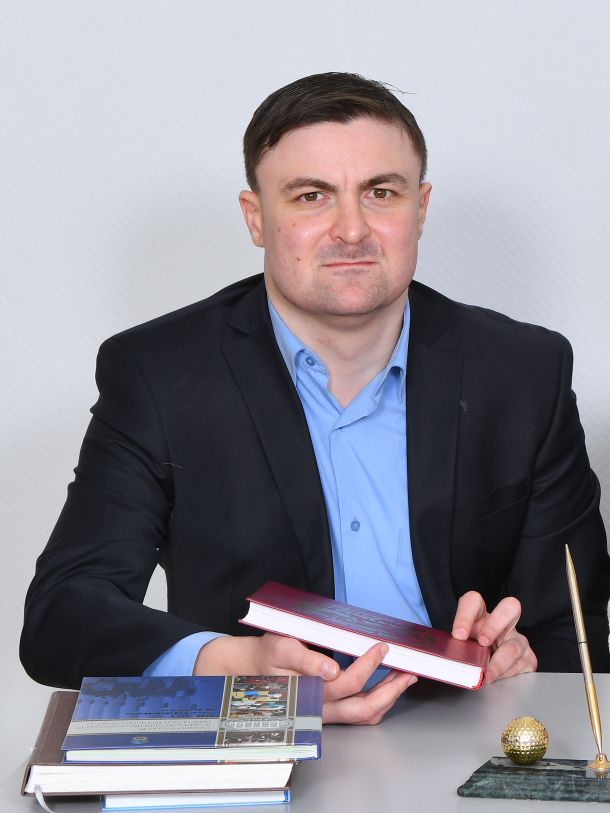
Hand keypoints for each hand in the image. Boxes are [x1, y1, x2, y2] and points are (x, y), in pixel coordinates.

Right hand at [194, 633, 416, 722]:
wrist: (254, 668)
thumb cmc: (269, 654)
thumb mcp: (281, 647)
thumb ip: (305, 659)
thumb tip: (331, 669)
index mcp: (308, 691)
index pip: (347, 683)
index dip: (368, 665)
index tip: (381, 647)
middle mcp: (320, 708)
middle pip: (363, 708)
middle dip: (391, 690)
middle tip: (408, 671)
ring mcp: (326, 713)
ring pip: (364, 714)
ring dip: (388, 697)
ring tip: (404, 678)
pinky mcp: (330, 710)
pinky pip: (359, 713)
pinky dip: (378, 701)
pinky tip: (387, 685)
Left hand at [451, 591, 536, 682]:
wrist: (490, 669)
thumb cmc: (473, 653)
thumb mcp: (464, 646)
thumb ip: (458, 646)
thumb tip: (450, 657)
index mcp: (481, 615)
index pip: (474, 601)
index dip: (465, 616)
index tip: (459, 635)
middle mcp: (504, 623)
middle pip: (510, 607)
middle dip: (495, 624)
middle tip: (482, 642)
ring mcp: (518, 640)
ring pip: (514, 645)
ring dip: (499, 662)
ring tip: (486, 674)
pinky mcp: (528, 658)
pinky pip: (521, 665)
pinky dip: (507, 674)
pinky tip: (497, 679)